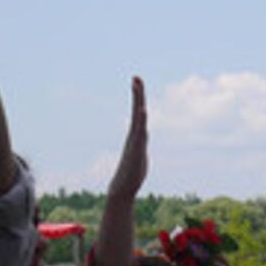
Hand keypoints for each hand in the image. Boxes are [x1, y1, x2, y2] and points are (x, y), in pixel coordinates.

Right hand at [107, 78, 147, 200]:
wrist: (123, 188)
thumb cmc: (131, 173)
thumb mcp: (140, 153)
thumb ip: (141, 142)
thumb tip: (143, 134)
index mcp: (136, 135)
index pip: (139, 113)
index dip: (139, 99)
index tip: (137, 82)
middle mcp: (134, 135)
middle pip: (137, 111)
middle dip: (138, 94)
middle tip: (136, 77)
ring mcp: (134, 141)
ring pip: (138, 118)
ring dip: (138, 102)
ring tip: (138, 87)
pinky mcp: (136, 149)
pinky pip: (139, 132)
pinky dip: (141, 121)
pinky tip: (143, 111)